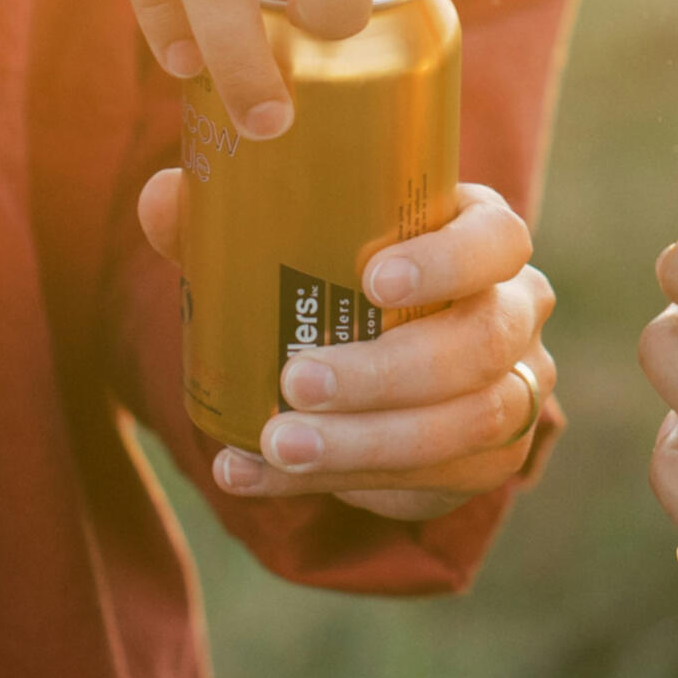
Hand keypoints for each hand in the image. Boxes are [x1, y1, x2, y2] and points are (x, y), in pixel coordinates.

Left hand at [141, 175, 553, 520]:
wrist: (365, 368)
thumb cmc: (329, 281)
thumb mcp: (288, 244)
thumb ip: (226, 220)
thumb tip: (163, 196)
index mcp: (480, 239)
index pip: (497, 239)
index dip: (448, 260)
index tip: (372, 280)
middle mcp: (514, 311)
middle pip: (482, 341)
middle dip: (387, 371)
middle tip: (298, 382)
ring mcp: (513, 388)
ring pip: (468, 422)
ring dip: (368, 440)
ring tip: (279, 443)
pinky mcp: (489, 458)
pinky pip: (433, 480)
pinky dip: (341, 482)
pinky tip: (263, 476)